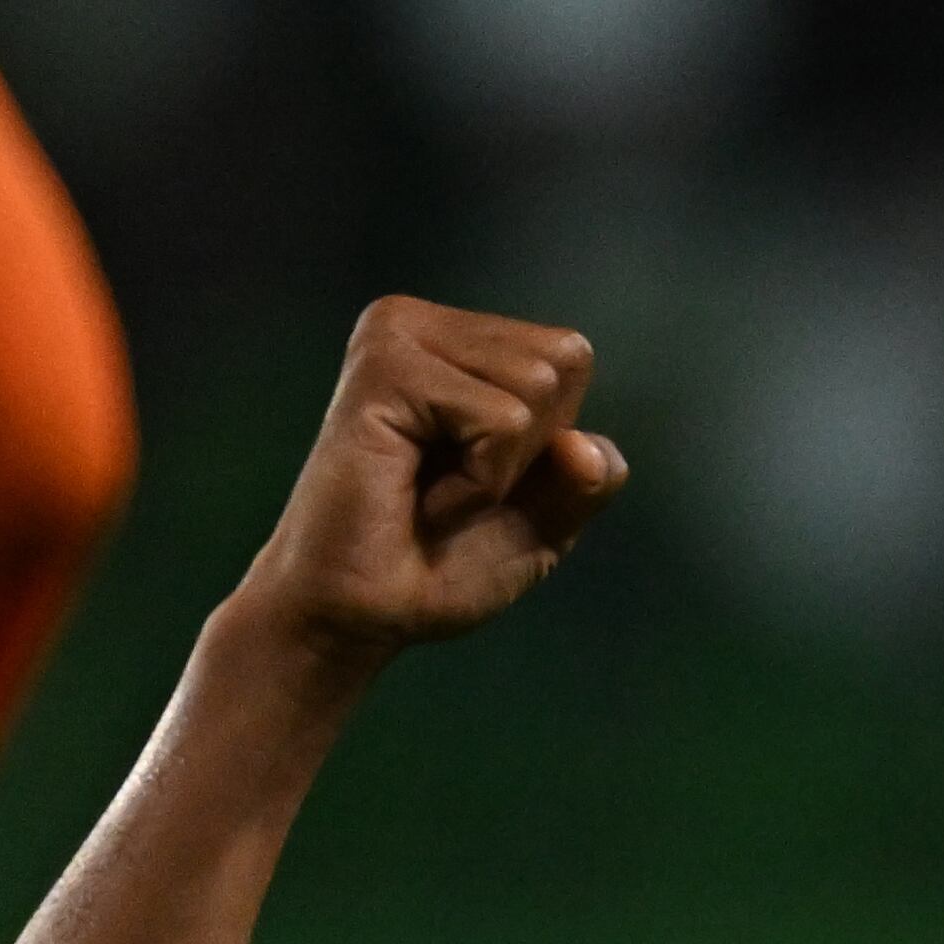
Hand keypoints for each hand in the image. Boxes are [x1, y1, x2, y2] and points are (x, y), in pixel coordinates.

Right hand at [233, 300, 625, 673]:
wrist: (354, 619)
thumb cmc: (433, 569)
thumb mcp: (542, 523)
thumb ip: (589, 479)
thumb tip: (584, 447)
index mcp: (454, 341)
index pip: (569, 356)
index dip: (545, 441)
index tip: (471, 481)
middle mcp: (420, 323)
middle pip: (560, 361)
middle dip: (525, 453)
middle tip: (445, 491)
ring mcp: (397, 336)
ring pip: (536, 386)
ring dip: (496, 472)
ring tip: (428, 495)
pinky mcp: (384, 369)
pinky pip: (502, 419)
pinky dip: (478, 482)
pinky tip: (415, 496)